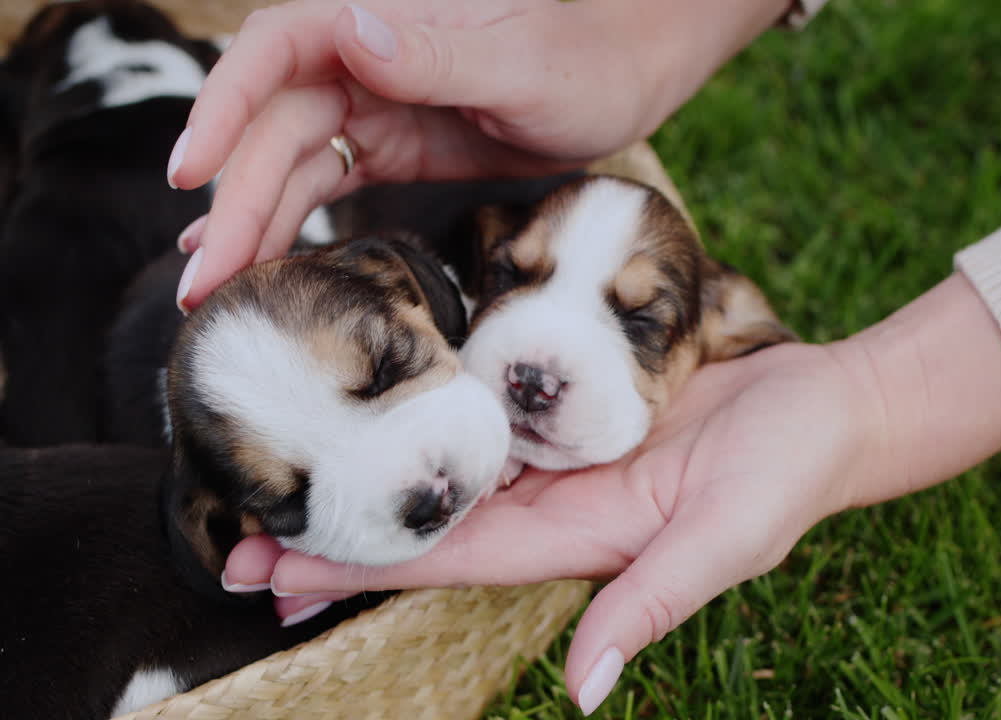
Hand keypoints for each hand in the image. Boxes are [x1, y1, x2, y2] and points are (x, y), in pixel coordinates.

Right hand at [169, 0, 791, 308]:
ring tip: (212, 295)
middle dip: (233, 202)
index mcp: (383, 22)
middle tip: (202, 286)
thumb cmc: (586, 60)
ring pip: (291, 163)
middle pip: (272, 127)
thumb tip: (354, 32)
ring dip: (250, 225)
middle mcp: (362, 59)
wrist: (627, 77)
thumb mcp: (523, 64)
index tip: (192, 171)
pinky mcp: (394, 145)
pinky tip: (256, 259)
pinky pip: (326, 182)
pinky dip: (288, 220)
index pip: (276, 49)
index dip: (224, 107)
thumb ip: (442, 54)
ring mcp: (374, 104)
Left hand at [223, 273, 1000, 713]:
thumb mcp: (728, 541)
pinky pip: (491, 406)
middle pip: (430, 518)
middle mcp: (555, 501)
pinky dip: (432, 411)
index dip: (367, 567)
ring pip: (448, 464)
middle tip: (237, 541)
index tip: (280, 578)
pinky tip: (385, 402)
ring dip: (372, 472)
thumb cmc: (788, 475)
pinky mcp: (575, 399)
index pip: (452, 557)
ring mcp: (562, 450)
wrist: (829, 407)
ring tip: (287, 475)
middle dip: (341, 533)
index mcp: (578, 540)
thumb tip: (583, 694)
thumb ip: (651, 607)